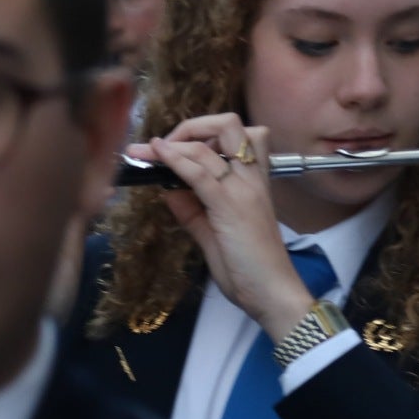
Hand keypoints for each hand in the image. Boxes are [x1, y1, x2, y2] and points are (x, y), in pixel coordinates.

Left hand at [134, 113, 317, 337]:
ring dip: (173, 142)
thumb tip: (169, 190)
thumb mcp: (213, 236)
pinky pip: (199, 172)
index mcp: (254, 182)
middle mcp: (251, 179)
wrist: (271, 294)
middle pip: (228, 124)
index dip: (200, 133)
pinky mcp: (230, 205)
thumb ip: (192, 212)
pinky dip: (174, 158)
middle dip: (192, 125)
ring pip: (210, 142)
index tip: (171, 147)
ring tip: (147, 151)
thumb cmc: (249, 271)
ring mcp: (242, 189)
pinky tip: (156, 154)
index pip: (235, 136)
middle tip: (165, 144)